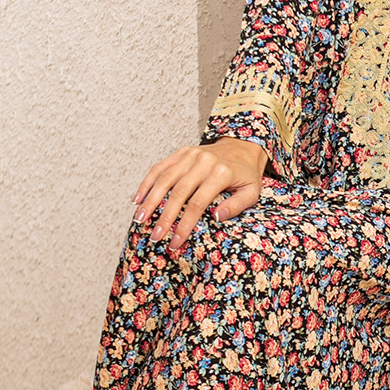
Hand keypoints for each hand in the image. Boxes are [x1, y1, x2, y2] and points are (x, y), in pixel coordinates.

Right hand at [132, 137, 267, 251]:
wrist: (244, 147)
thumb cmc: (246, 174)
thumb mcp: (252, 192)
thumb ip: (237, 205)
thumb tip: (216, 217)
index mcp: (221, 173)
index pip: (198, 203)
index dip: (184, 224)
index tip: (176, 242)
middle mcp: (204, 162)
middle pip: (178, 192)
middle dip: (164, 217)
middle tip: (155, 236)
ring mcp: (191, 155)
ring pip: (165, 179)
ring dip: (150, 200)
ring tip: (140, 219)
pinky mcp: (182, 152)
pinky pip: (161, 166)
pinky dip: (147, 182)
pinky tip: (138, 198)